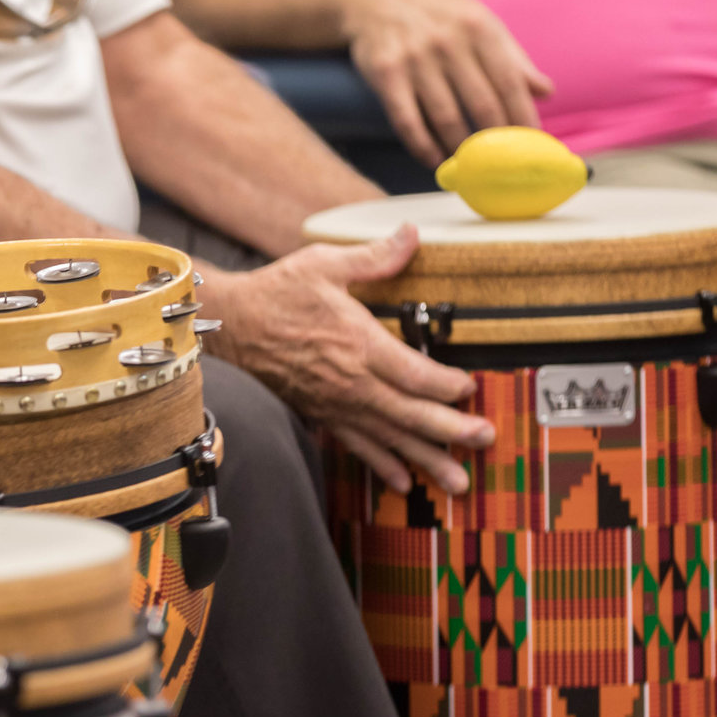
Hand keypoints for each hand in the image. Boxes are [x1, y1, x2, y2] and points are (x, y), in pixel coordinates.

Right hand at [201, 233, 492, 494]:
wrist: (231, 327)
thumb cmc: (276, 293)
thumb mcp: (325, 264)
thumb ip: (374, 257)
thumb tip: (412, 235)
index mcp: (358, 344)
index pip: (415, 374)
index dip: (448, 385)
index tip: (471, 388)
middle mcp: (352, 383)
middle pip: (411, 414)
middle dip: (452, 430)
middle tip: (486, 440)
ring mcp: (337, 404)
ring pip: (390, 438)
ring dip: (427, 460)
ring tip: (458, 482)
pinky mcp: (322, 414)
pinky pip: (357, 446)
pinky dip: (382, 465)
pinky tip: (403, 481)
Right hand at [340, 0, 551, 166]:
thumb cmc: (437, 15)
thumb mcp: (478, 23)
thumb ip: (512, 58)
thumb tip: (545, 92)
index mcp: (479, 28)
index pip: (510, 82)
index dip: (523, 118)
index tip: (530, 145)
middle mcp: (449, 41)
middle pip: (481, 105)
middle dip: (495, 142)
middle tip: (501, 165)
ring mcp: (415, 58)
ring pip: (446, 118)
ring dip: (460, 149)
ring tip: (469, 167)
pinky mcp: (386, 73)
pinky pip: (408, 121)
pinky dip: (422, 147)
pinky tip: (434, 160)